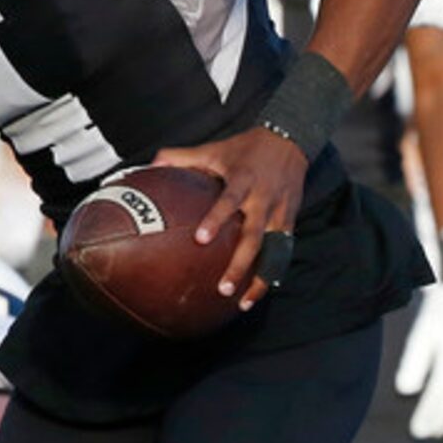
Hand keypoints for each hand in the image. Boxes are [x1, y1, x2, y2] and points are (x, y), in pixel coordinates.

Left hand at [151, 128, 307, 309]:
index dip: (216, 219)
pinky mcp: (290, 221)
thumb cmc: (247, 148)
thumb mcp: (216, 148)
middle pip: (253, 237)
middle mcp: (264, 199)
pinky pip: (283, 252)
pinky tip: (258, 293)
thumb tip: (151, 163)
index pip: (229, 201)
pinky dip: (272, 273)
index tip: (201, 239)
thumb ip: (183, 157)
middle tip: (222, 289)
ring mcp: (279, 213)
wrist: (291, 140)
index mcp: (244, 180)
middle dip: (239, 265)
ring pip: (273, 252)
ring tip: (243, 302)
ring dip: (259, 279)